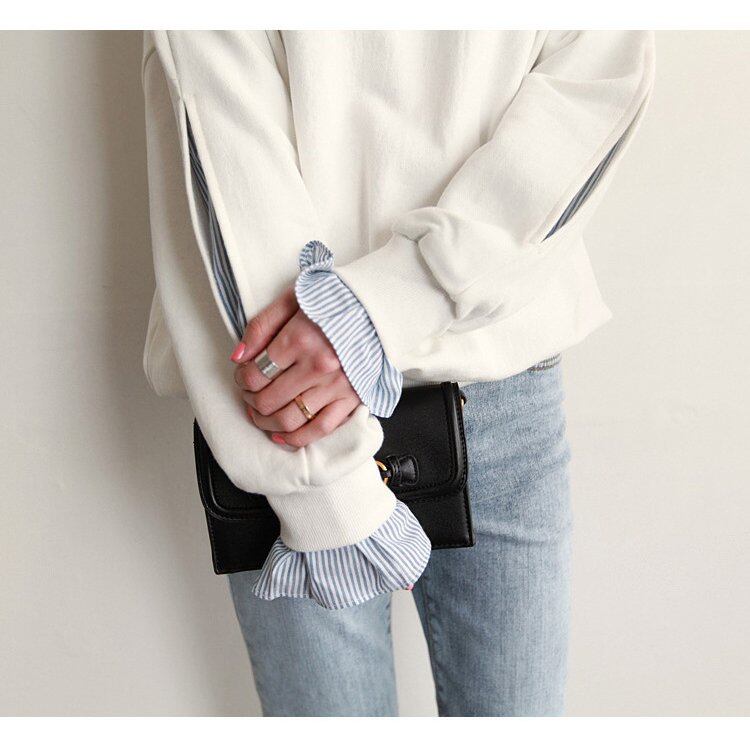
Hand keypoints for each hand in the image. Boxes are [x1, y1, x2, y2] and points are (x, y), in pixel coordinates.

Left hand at [231, 288, 361, 447]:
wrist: (378, 310)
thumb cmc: (335, 302)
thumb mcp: (293, 299)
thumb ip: (262, 326)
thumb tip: (238, 356)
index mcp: (300, 339)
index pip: (255, 374)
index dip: (242, 378)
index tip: (243, 375)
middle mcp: (318, 366)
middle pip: (268, 400)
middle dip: (251, 402)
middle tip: (250, 395)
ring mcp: (336, 386)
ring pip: (289, 420)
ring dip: (267, 423)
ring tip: (261, 415)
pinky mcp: (352, 399)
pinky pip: (320, 429)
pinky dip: (297, 439)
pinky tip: (282, 437)